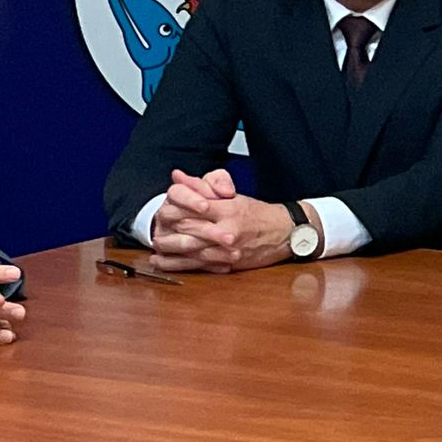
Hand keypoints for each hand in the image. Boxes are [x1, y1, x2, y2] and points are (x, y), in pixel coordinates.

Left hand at [149, 168, 297, 272]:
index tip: (162, 209)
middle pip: (187, 229)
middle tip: (155, 226)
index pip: (192, 207)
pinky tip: (162, 262)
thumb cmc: (260, 214)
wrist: (287, 234)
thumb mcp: (233, 195)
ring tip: (155, 244)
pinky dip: (176, 264)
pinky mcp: (227, 264)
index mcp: (227, 210)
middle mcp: (226, 230)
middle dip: (167, 228)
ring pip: (189, 249)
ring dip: (168, 248)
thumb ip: (203, 185)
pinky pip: (196, 265)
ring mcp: (227, 249)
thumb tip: (178, 176)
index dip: (173, 209)